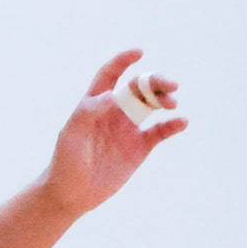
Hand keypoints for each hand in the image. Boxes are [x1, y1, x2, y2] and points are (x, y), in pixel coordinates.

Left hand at [46, 51, 187, 216]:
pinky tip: (181, 122)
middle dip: (155, 81)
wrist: (72, 194)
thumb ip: (88, 112)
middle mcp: (114, 111)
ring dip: (164, 99)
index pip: (110, 76)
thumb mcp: (71, 135)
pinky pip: (160, 131)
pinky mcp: (140, 147)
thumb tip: (111, 95)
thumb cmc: (65, 162)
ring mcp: (129, 128)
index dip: (123, 61)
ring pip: (153, 104)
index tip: (138, 52)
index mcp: (95, 104)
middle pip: (138, 87)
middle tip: (170, 85)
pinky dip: (172, 125)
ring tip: (171, 103)